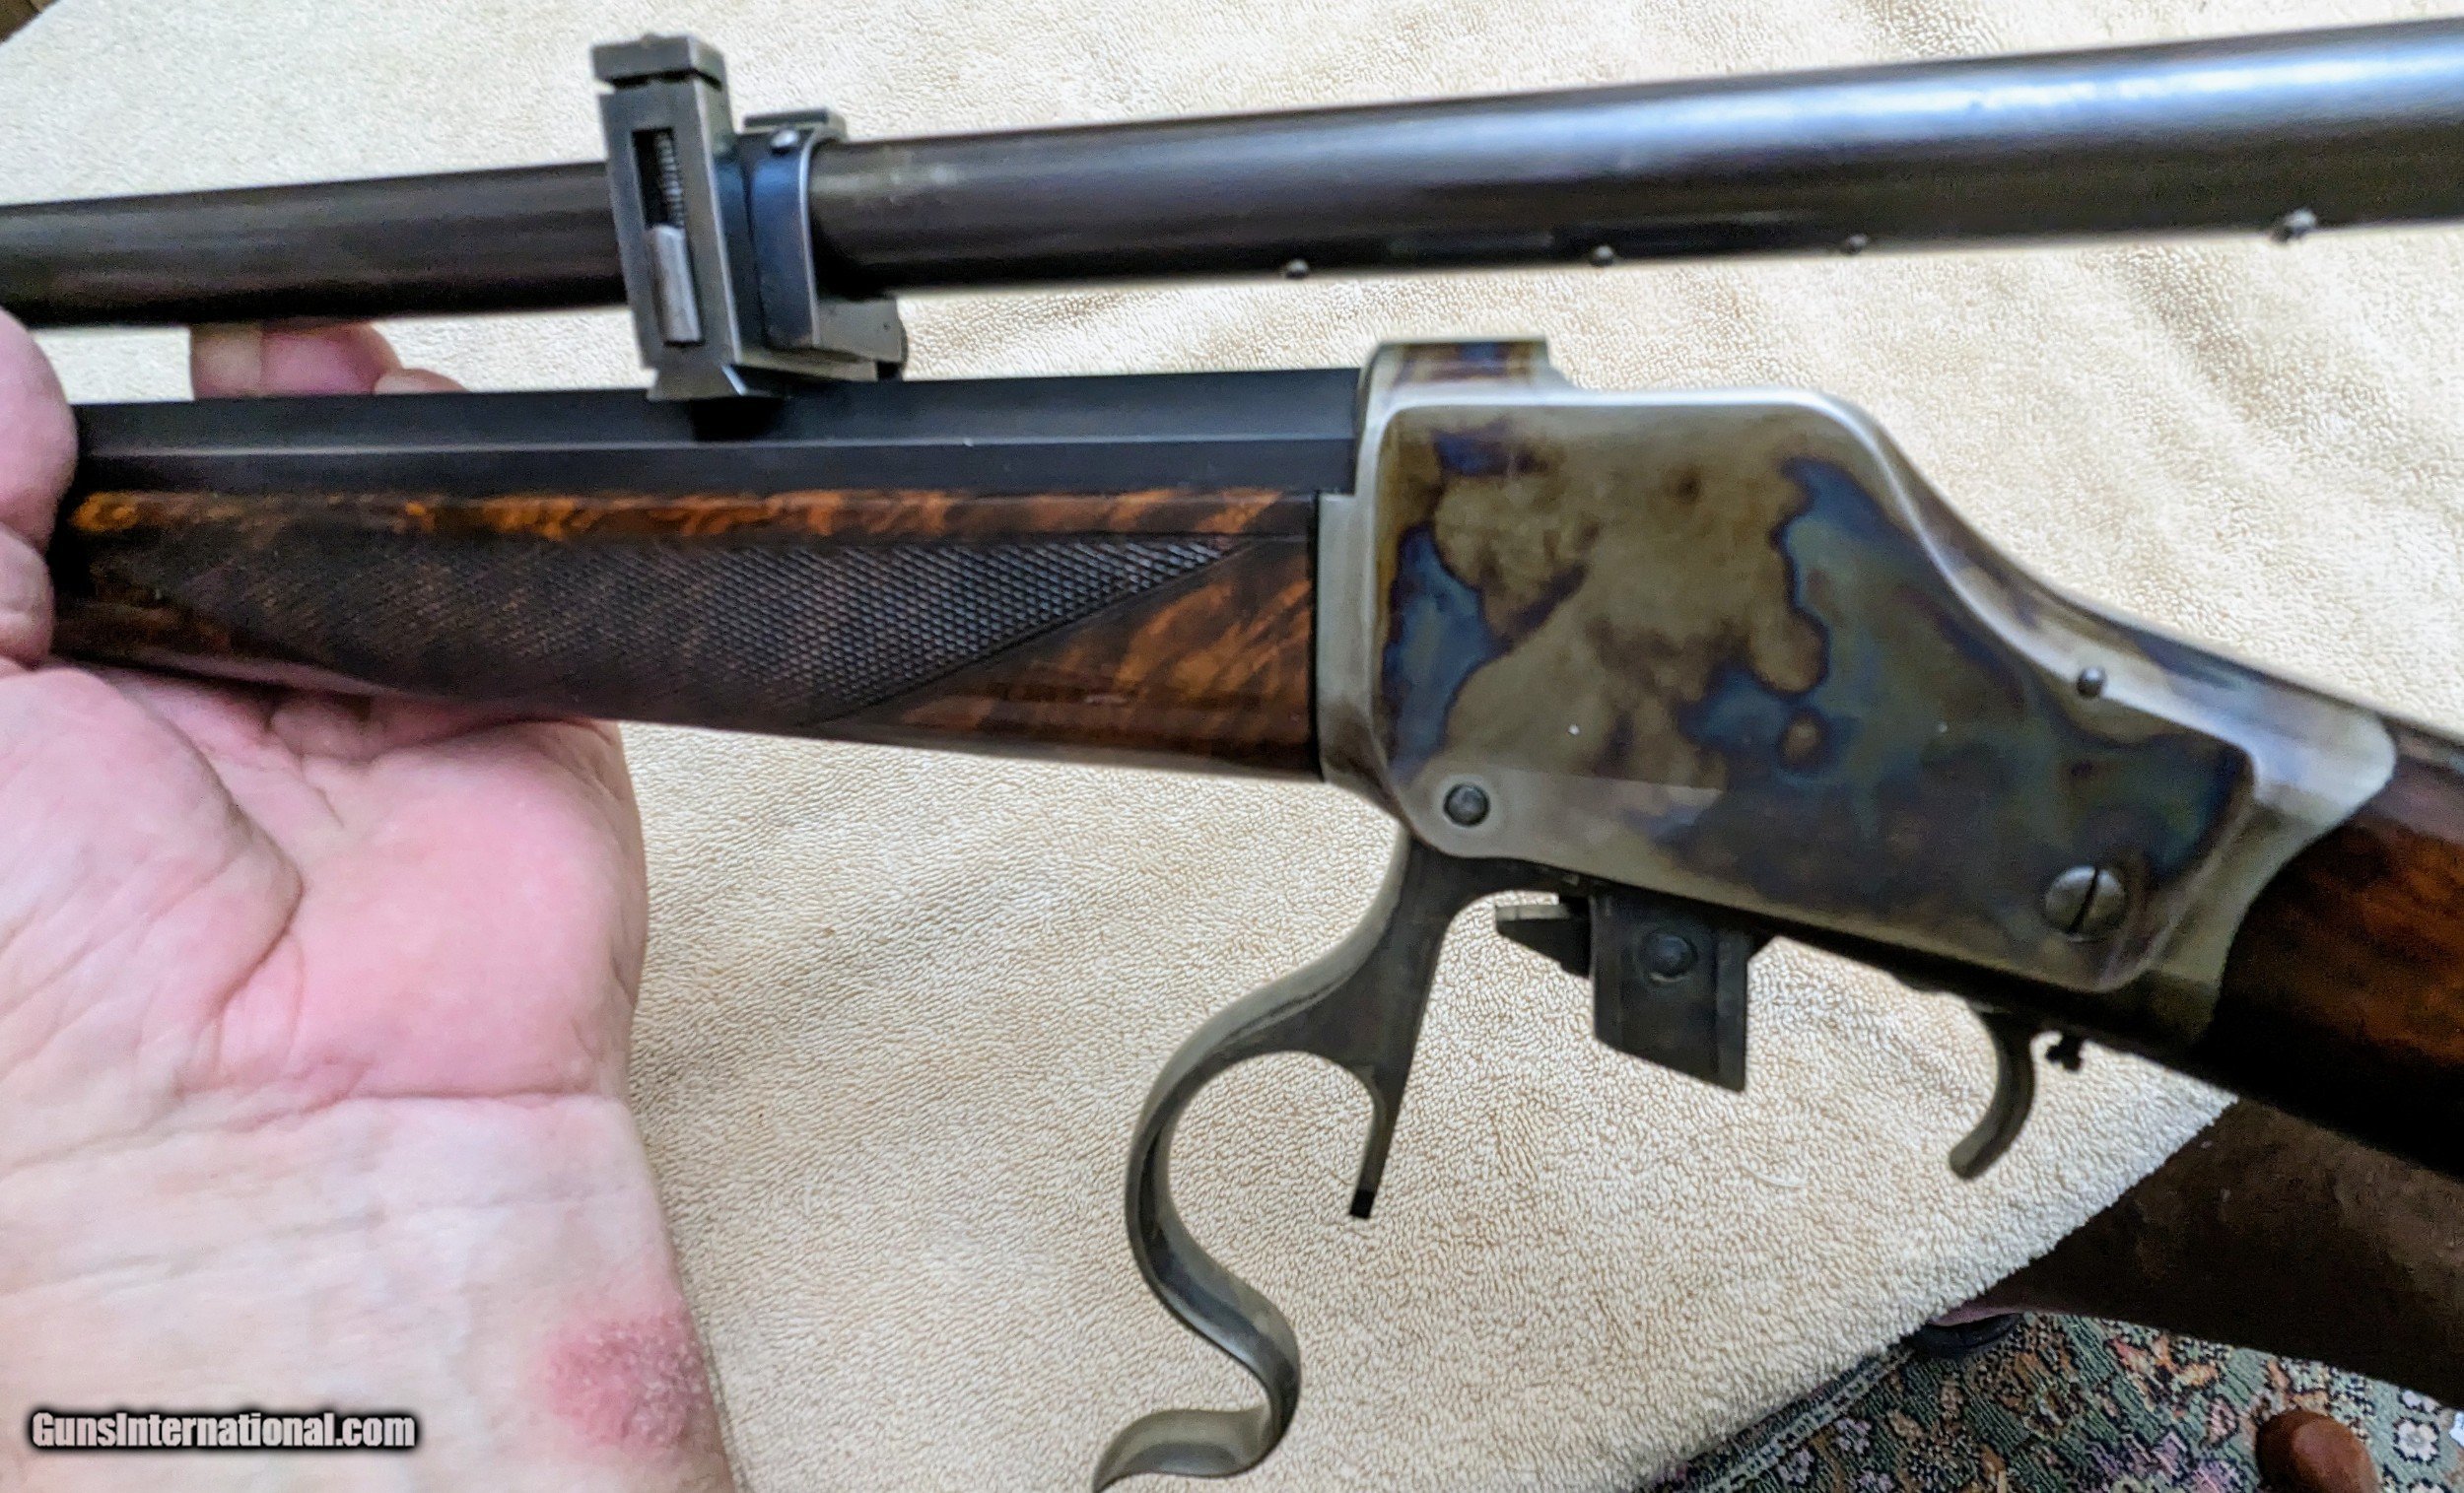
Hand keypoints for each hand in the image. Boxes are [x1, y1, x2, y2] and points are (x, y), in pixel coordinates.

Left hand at [0, 319, 730, 1490]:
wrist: (289, 1152)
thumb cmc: (49, 1013)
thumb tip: (8, 368)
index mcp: (33, 714)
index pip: (34, 521)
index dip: (34, 435)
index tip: (34, 385)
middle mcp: (184, 703)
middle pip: (187, 483)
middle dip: (174, 401)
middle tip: (144, 369)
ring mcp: (347, 699)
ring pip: (339, 493)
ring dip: (315, 410)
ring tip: (279, 367)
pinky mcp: (499, 705)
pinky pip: (490, 552)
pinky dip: (457, 476)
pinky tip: (394, 421)